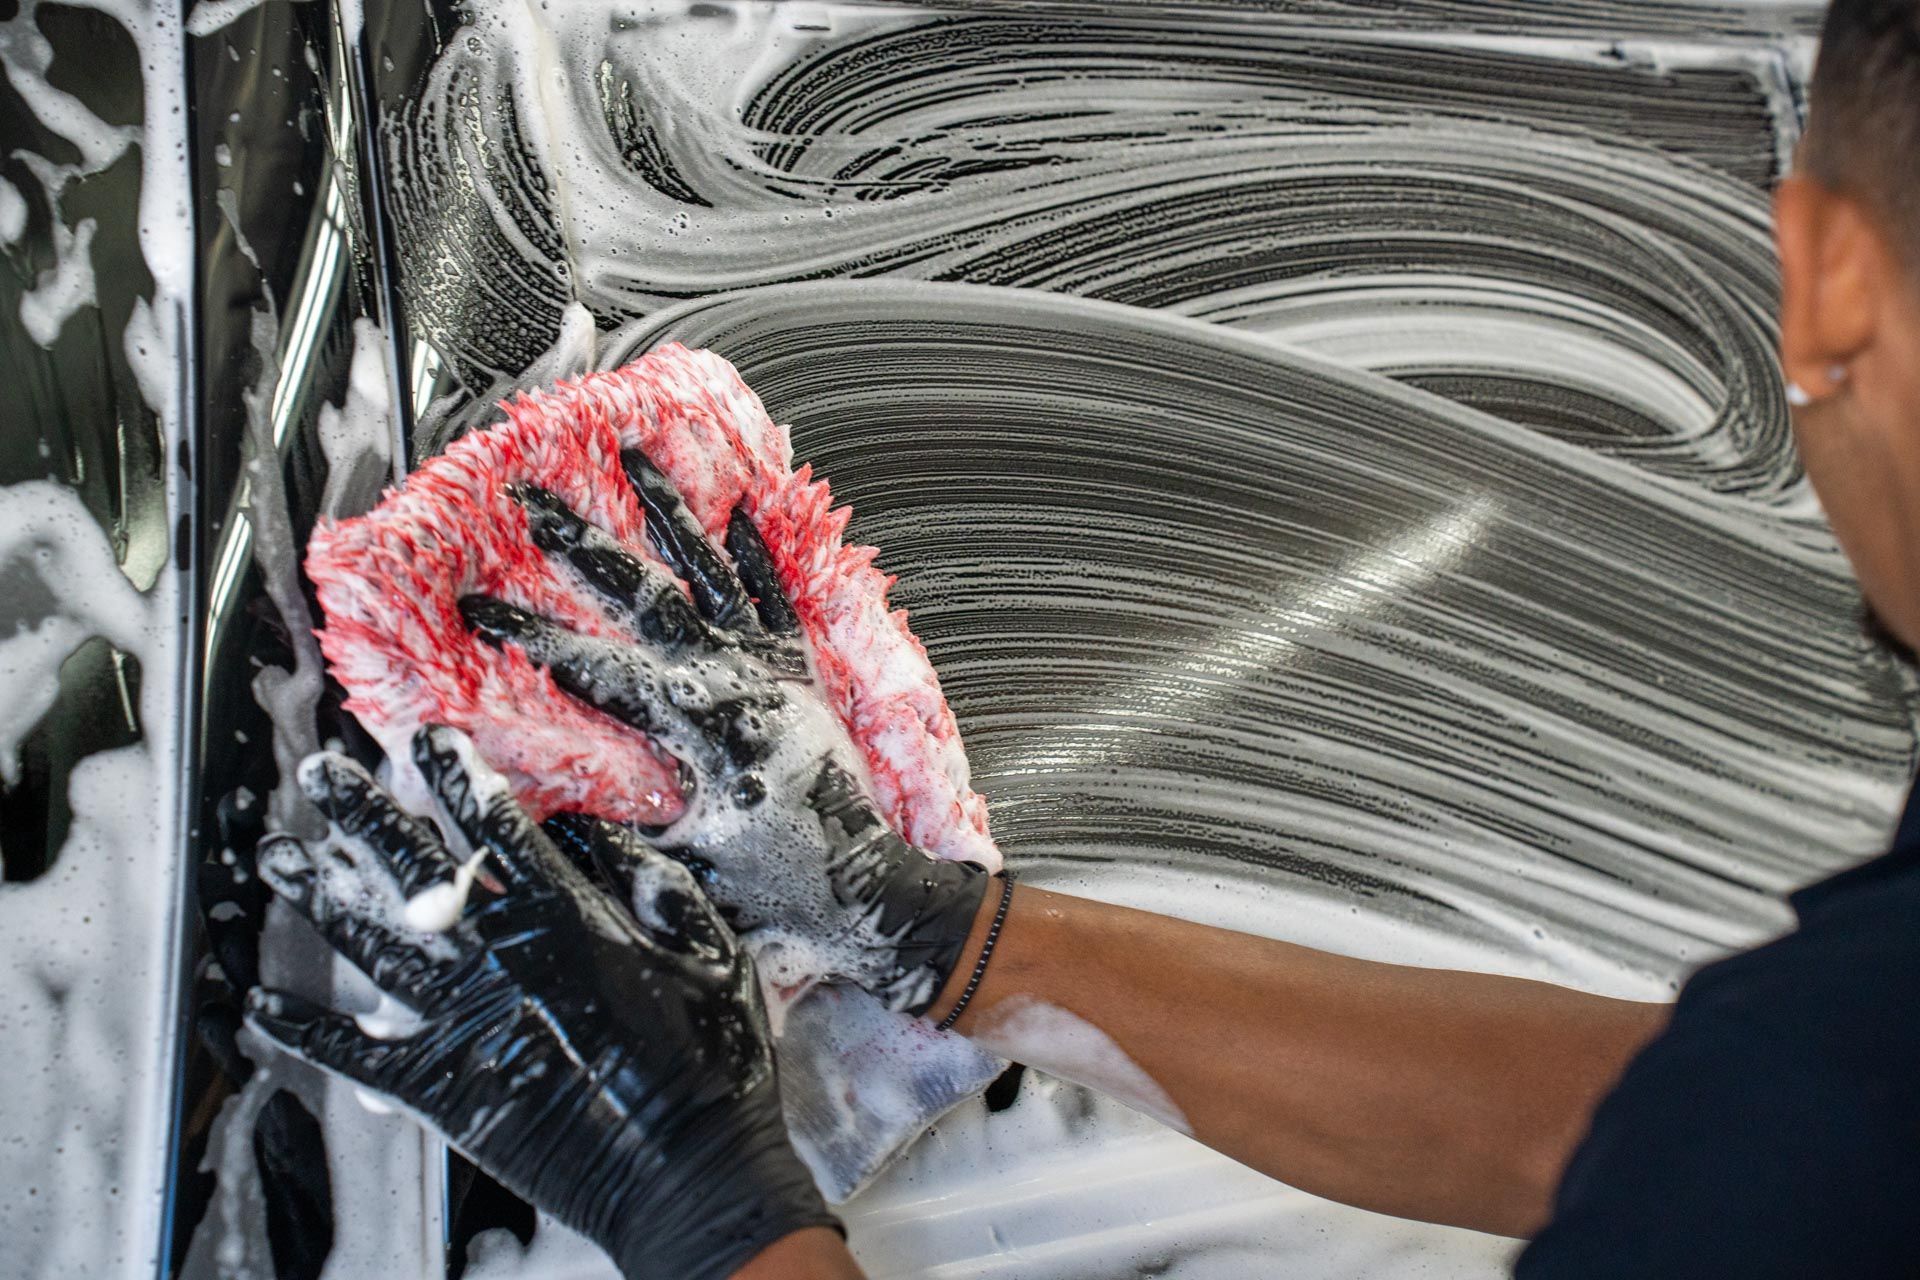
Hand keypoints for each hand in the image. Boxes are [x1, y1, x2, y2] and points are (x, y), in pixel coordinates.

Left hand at [246, 726, 836, 1279]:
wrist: (687, 1173)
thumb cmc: (712, 1064)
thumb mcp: (711, 951)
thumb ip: (656, 885)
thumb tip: (601, 835)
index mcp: (566, 918)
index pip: (495, 827)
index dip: (455, 777)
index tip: (426, 741)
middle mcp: (500, 959)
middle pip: (414, 869)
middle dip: (363, 815)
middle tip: (321, 778)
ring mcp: (464, 1023)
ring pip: (371, 945)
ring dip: (319, 896)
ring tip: (278, 858)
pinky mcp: (441, 1089)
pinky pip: (355, 1054)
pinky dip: (303, 1032)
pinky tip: (260, 1007)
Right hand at [457, 452, 991, 1016]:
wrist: (872, 886)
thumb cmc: (779, 886)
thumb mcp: (684, 861)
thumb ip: (616, 830)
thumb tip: (543, 806)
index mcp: (696, 725)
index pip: (594, 666)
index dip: (531, 633)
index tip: (477, 604)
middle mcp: (733, 677)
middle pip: (645, 593)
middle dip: (581, 542)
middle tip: (532, 495)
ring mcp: (771, 663)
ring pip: (712, 568)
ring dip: (670, 509)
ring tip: (635, 454)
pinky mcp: (803, 665)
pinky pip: (778, 590)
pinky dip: (757, 546)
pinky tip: (740, 505)